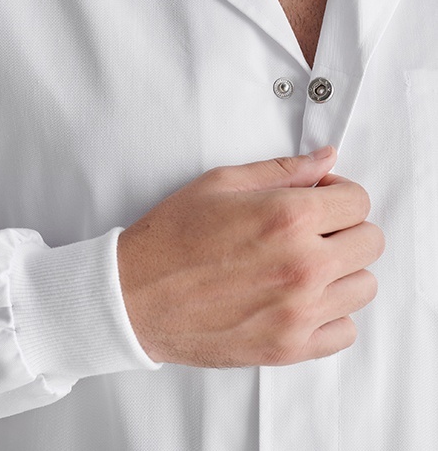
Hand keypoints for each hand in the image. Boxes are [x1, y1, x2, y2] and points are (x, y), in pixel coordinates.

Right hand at [117, 146, 384, 367]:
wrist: (134, 297)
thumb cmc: (170, 240)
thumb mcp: (220, 184)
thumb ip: (283, 169)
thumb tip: (325, 158)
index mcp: (287, 217)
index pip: (358, 200)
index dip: (340, 194)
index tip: (321, 199)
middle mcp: (302, 266)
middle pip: (370, 242)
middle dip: (346, 228)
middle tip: (315, 230)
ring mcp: (298, 312)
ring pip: (364, 286)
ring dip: (342, 270)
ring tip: (306, 265)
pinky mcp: (288, 347)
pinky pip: (345, 331)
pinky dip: (332, 314)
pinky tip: (302, 300)